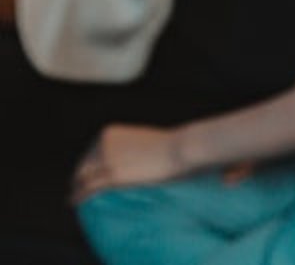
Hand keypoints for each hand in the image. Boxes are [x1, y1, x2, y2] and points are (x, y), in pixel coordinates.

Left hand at [71, 124, 185, 202]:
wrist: (181, 148)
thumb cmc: (172, 144)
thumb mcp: (146, 141)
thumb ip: (132, 148)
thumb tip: (134, 160)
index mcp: (110, 133)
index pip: (90, 152)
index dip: (86, 165)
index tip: (84, 175)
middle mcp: (104, 144)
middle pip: (83, 164)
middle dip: (79, 177)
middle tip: (76, 188)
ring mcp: (107, 159)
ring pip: (83, 177)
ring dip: (76, 188)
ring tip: (73, 199)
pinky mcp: (113, 175)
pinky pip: (90, 188)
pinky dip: (79, 196)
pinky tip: (75, 202)